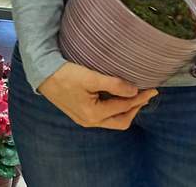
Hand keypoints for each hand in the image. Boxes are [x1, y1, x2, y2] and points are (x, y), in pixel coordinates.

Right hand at [39, 62, 156, 129]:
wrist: (42, 74)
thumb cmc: (65, 74)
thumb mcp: (90, 77)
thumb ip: (113, 84)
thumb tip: (134, 90)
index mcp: (93, 114)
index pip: (124, 107)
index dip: (140, 98)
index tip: (152, 89)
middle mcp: (90, 121)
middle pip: (121, 121)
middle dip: (135, 108)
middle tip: (146, 94)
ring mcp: (85, 119)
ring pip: (113, 120)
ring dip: (126, 109)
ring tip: (135, 96)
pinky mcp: (81, 114)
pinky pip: (104, 116)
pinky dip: (115, 108)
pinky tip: (118, 97)